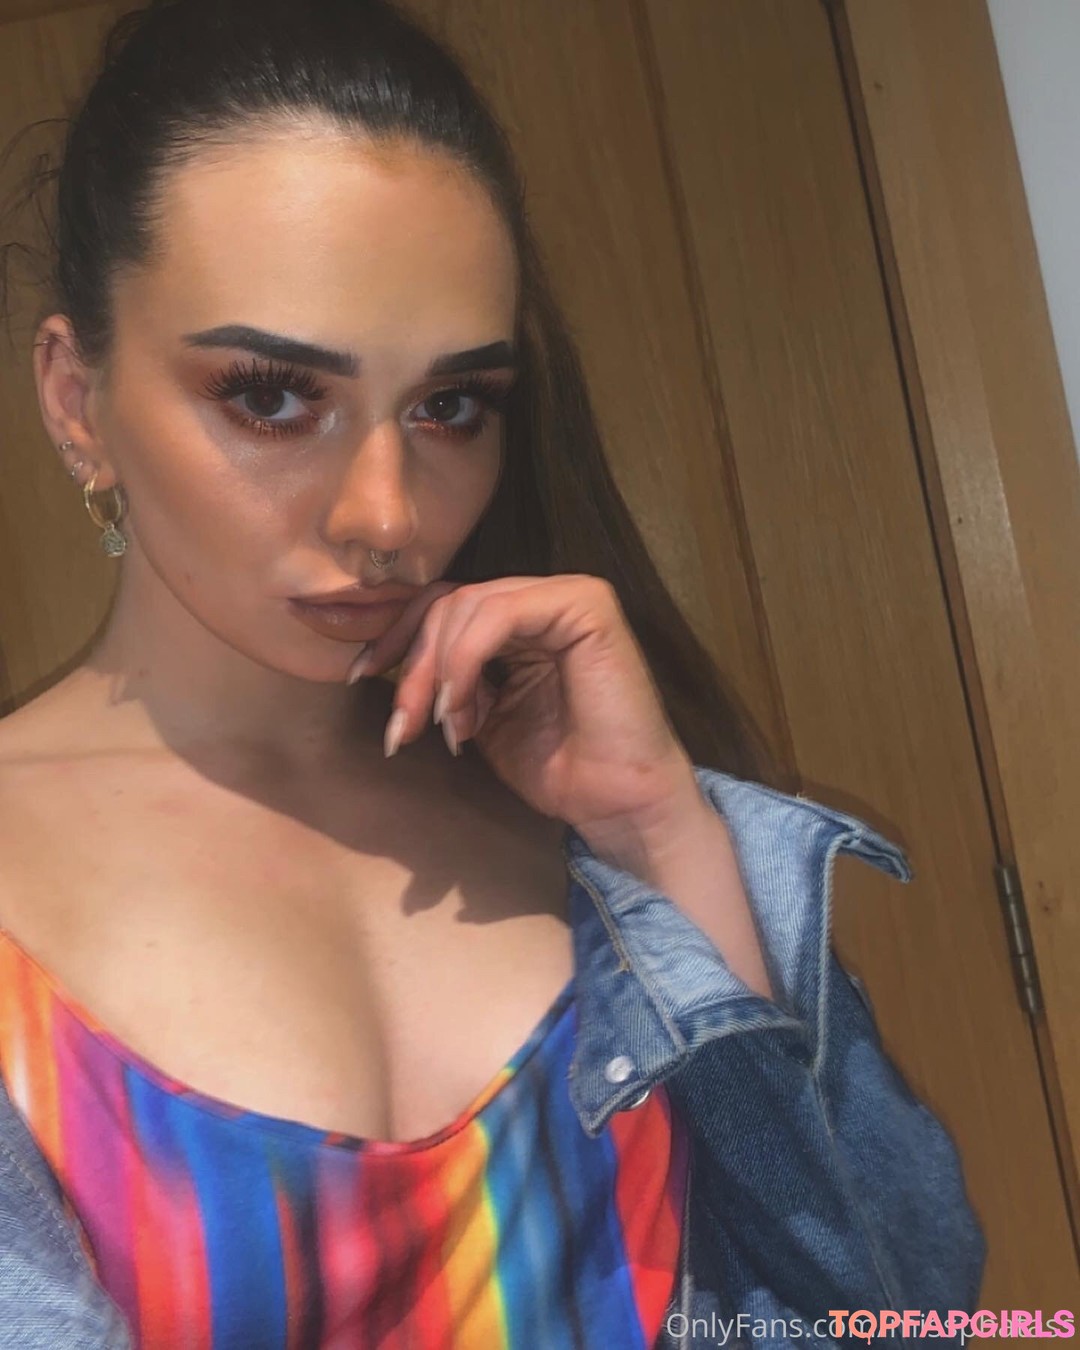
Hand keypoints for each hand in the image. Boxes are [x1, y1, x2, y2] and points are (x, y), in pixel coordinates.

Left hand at [345, 573, 702, 846]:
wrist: (616, 805)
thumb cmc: (558, 769)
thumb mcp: (480, 719)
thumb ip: (445, 684)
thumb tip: (380, 669)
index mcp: (519, 622)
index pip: (442, 605)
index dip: (397, 639)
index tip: (361, 678)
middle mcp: (542, 600)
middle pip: (447, 604)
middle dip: (411, 665)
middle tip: (401, 727)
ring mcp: (566, 596)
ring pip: (466, 605)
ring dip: (437, 670)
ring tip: (444, 728)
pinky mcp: (586, 606)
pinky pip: (500, 613)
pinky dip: (465, 658)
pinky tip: (459, 706)